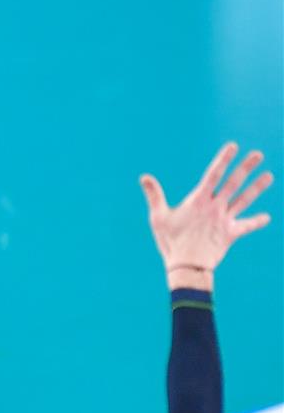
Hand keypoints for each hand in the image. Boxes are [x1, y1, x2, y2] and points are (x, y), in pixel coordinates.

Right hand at [140, 142, 271, 287]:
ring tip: (269, 176)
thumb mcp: (158, 218)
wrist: (187, 266)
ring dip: (257, 187)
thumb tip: (144, 177)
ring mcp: (225, 220)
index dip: (224, 159)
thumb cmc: (171, 241)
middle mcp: (215, 207)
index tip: (234, 147)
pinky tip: (267, 218)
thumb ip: (154, 195)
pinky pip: (247, 226)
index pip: (214, 174)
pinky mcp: (231, 234)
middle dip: (246, 168)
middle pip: (234, 183)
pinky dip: (257, 222)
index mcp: (198, 201)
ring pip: (244, 200)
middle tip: (258, 155)